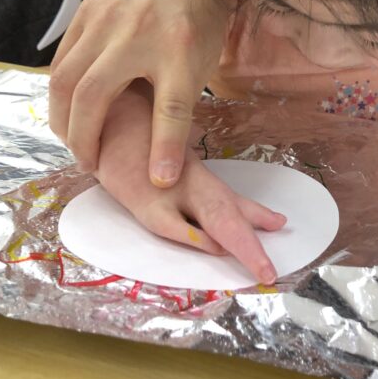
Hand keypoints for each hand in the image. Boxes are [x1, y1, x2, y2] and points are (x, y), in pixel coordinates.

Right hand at [49, 0, 227, 183]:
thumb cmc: (197, 12)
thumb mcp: (203, 57)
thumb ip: (180, 101)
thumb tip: (165, 158)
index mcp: (179, 47)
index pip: (172, 105)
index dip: (165, 146)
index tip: (160, 181)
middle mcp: (136, 34)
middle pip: (94, 94)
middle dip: (85, 138)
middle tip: (90, 164)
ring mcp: (104, 20)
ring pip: (65, 79)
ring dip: (63, 118)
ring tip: (73, 142)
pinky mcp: (84, 13)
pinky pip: (61, 60)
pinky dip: (59, 91)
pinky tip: (66, 109)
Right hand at [94, 81, 284, 283]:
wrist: (98, 107)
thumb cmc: (127, 134)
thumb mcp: (159, 156)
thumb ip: (175, 174)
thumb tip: (196, 204)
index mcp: (191, 174)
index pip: (230, 198)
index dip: (256, 215)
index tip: (280, 224)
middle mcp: (185, 180)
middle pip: (227, 212)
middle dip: (251, 244)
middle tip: (272, 271)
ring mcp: (164, 187)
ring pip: (210, 217)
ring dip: (237, 243)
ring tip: (260, 267)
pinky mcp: (137, 193)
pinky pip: (167, 221)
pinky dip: (190, 234)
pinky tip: (211, 245)